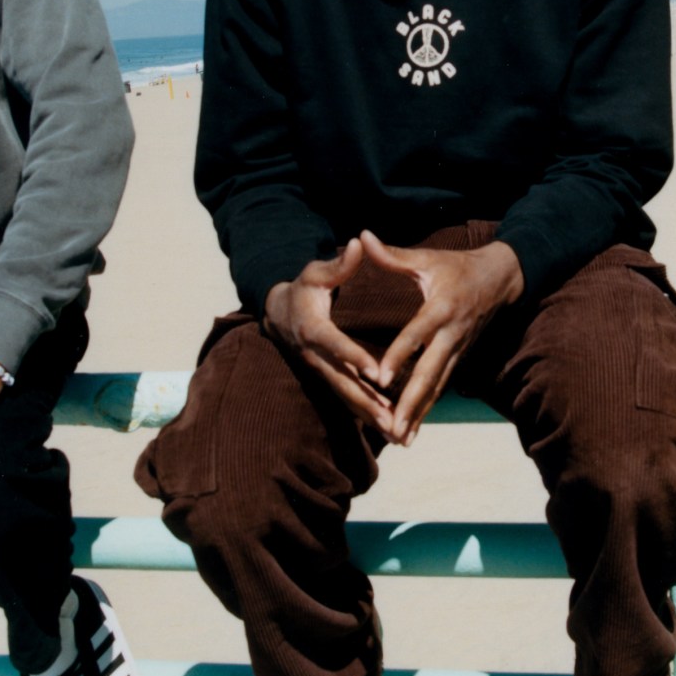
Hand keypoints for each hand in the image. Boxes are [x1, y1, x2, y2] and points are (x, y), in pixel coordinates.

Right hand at [263, 240, 393, 432]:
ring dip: (370, 416)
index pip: (335, 345)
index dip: (354, 357)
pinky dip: (367, 414)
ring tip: (396, 433)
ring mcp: (320, 370)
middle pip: (342, 382)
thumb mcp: (315, 272)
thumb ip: (340, 263)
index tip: (376, 371)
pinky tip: (389, 428)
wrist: (278, 312)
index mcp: (313, 327)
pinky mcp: (327, 378)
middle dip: (367, 402)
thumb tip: (358, 243)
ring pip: (346, 396)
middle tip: (392, 418)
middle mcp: (315, 355)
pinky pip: (348, 398)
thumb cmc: (303, 288)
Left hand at [362, 232, 524, 445]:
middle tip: (391, 428)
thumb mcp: (428, 257)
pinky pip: (442, 387)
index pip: (417, 334)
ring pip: (437, 387)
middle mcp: (451, 334)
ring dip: (419, 414)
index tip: (379, 379)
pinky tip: (413, 431)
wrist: (502, 278)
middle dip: (411, 403)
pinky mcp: (460, 358)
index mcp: (441, 307)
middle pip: (430, 372)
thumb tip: (362, 237)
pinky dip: (428, 409)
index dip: (399, 356)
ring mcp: (458, 350)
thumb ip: (393, 254)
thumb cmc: (457, 266)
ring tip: (400, 439)